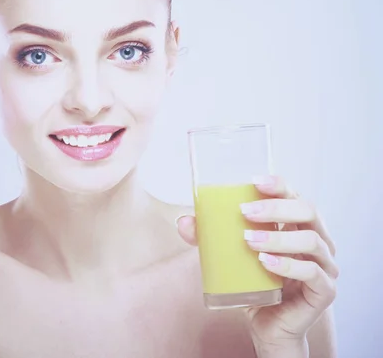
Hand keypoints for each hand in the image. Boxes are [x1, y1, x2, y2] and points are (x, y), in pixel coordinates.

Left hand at [176, 176, 337, 349]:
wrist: (267, 325)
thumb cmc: (253, 283)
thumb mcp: (230, 256)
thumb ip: (208, 238)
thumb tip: (183, 221)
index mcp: (298, 226)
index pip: (295, 196)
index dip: (280, 185)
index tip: (255, 181)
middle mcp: (317, 241)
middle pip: (307, 211)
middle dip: (276, 207)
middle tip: (245, 211)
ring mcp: (324, 265)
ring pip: (311, 241)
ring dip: (278, 237)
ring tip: (249, 240)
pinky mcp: (324, 290)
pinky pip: (312, 273)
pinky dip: (288, 266)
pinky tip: (265, 262)